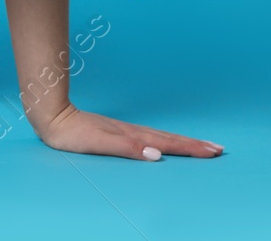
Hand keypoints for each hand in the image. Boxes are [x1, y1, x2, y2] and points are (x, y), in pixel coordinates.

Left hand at [35, 102, 222, 159]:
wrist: (52, 117)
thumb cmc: (73, 133)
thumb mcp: (99, 143)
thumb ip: (128, 148)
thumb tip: (157, 154)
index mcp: (132, 135)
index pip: (168, 143)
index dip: (191, 148)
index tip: (213, 151)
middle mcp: (132, 131)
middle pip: (169, 138)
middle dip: (194, 144)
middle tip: (218, 149)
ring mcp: (125, 130)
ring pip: (161, 136)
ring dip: (183, 141)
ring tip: (201, 145)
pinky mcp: (117, 131)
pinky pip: (149, 136)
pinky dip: (165, 139)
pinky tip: (165, 143)